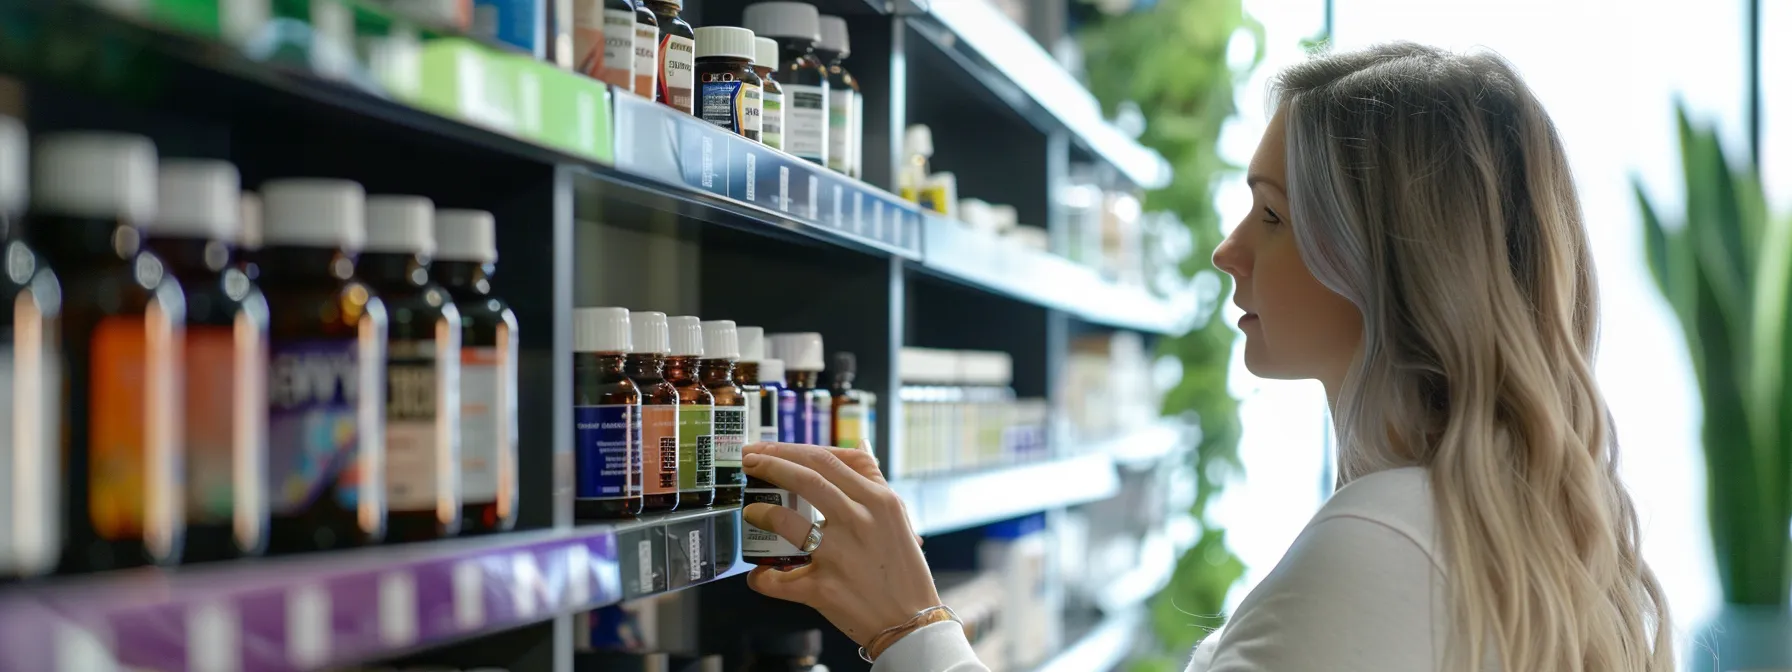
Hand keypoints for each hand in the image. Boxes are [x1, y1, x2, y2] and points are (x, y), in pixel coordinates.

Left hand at [740, 442, 941, 644]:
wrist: (911, 620)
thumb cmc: (902, 568)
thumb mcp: (897, 516)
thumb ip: (873, 481)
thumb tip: (857, 446)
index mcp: (878, 500)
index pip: (827, 459)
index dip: (789, 449)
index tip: (767, 449)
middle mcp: (860, 521)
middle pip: (806, 479)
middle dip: (769, 464)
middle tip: (749, 461)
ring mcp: (840, 554)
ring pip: (787, 521)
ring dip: (761, 513)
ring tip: (751, 512)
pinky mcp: (824, 588)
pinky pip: (780, 579)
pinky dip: (762, 577)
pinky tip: (758, 574)